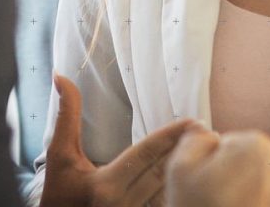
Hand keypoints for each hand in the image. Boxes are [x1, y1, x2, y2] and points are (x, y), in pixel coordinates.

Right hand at [39, 74, 199, 206]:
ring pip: (170, 192)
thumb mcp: (60, 153)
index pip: (146, 154)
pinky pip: (165, 205)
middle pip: (164, 172)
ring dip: (191, 172)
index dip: (171, 136)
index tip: (193, 121)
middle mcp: (124, 202)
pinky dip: (181, 191)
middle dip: (188, 150)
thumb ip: (67, 114)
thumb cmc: (59, 190)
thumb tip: (61, 75)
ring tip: (210, 151)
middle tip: (210, 131)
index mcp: (107, 183)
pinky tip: (196, 178)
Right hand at [165, 126, 269, 206]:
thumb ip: (196, 138)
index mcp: (257, 148)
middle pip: (259, 165)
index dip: (220, 162)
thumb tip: (208, 133)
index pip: (237, 144)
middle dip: (243, 179)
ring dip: (259, 199)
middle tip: (221, 201)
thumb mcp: (179, 168)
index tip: (211, 184)